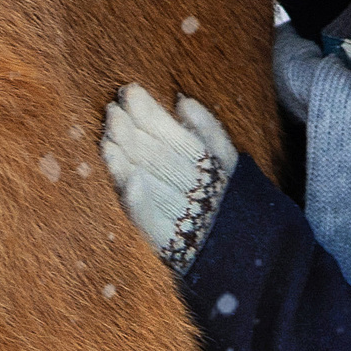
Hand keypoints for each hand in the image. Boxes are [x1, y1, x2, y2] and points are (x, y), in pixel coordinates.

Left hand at [101, 84, 237, 258]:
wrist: (244, 258)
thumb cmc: (227, 202)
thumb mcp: (229, 164)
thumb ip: (210, 131)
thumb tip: (182, 100)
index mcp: (215, 170)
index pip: (179, 137)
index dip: (153, 115)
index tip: (130, 92)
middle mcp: (201, 194)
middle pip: (162, 158)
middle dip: (135, 132)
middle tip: (111, 110)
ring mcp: (185, 221)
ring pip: (154, 184)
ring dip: (129, 160)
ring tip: (107, 136)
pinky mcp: (169, 247)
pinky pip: (152, 223)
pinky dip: (141, 201)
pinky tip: (128, 178)